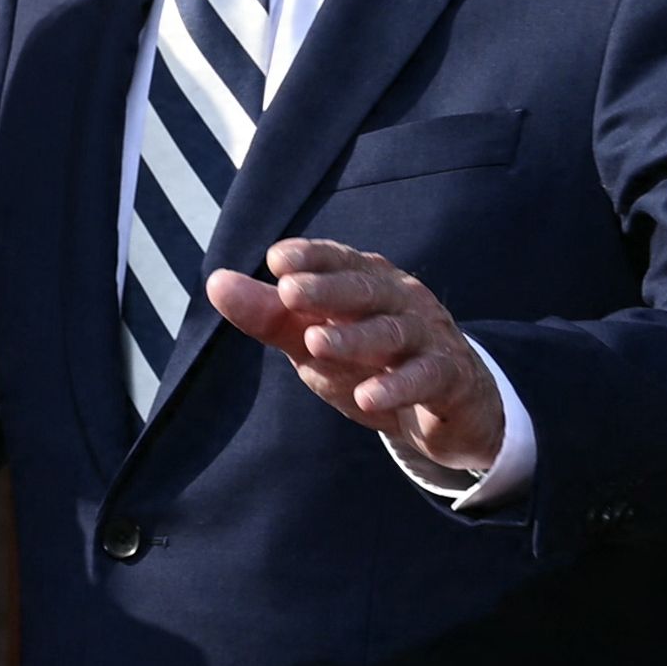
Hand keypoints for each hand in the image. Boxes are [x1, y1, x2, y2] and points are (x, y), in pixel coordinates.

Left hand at [205, 235, 504, 475]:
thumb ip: (271, 316)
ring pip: (393, 332)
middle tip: (289, 292)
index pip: (340, 261)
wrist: (448, 408)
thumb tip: (216, 281)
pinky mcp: (450, 377)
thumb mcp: (315, 341)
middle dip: (327, 289)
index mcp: (368, 282)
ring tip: (316, 344)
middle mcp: (401, 300)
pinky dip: (398, 387)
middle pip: (366, 288)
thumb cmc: (372, 362)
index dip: (312, 257)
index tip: (276, 260)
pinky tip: (369, 398)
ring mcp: (429, 337)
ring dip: (355, 337)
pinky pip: (426, 377)